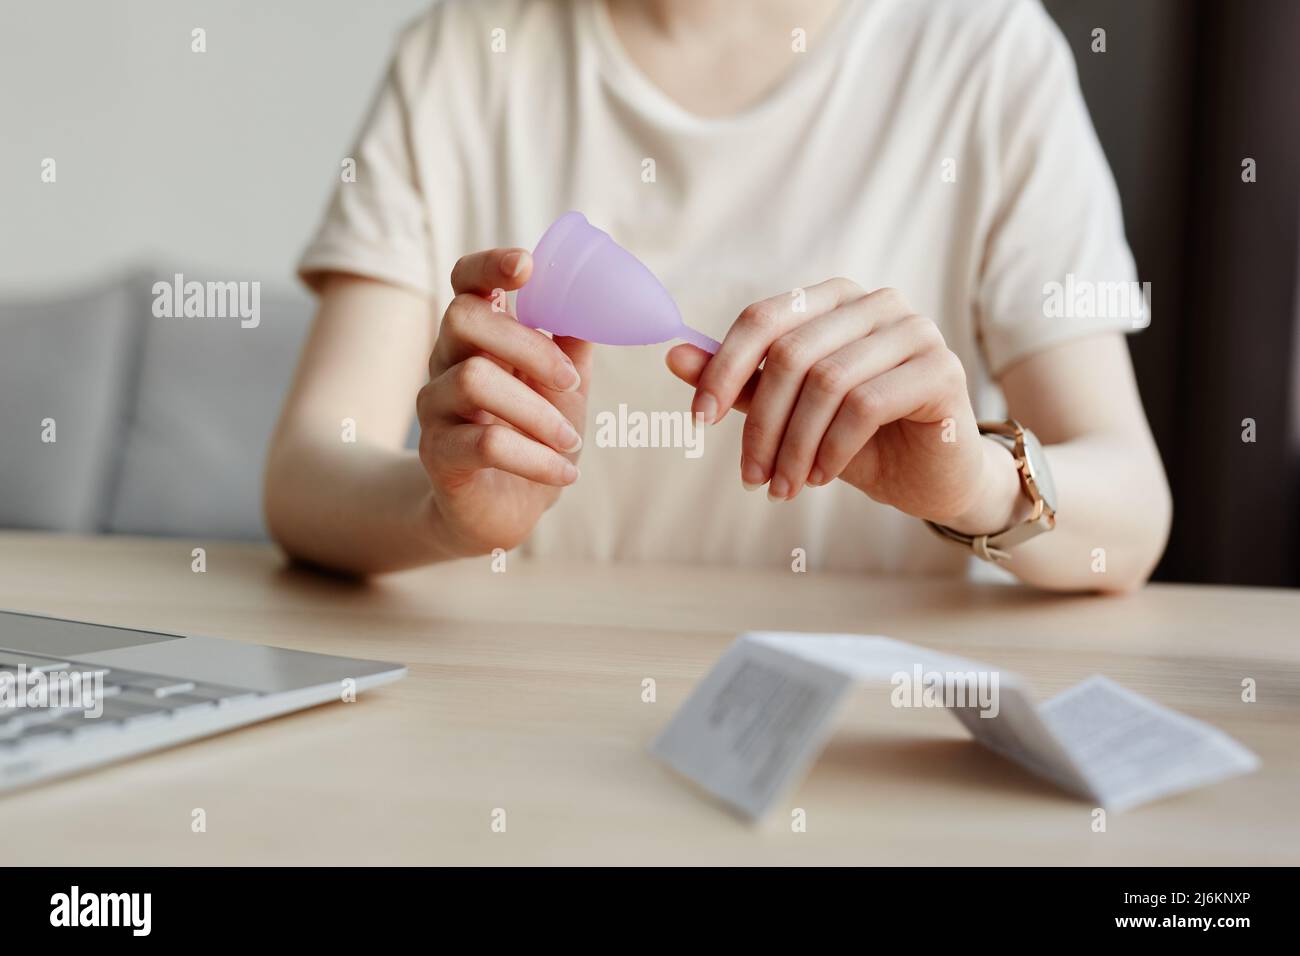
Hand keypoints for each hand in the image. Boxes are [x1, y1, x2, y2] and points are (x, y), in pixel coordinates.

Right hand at [417, 248, 592, 555]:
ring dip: (537, 411)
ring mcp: (436, 407)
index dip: (489, 264)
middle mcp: (446, 362)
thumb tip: (600, 298)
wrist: (501, 509)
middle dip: (528, 345)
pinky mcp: (438, 454)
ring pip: (473, 380)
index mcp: (478, 336)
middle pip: (463, 318)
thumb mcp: (563, 387)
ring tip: (571, 441)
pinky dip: (535, 458)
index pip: (465, 281)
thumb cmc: (532, 437)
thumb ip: (574, 343)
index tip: (527, 266)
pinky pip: (485, 443)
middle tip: (571, 380)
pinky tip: (564, 472)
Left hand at [667, 279, 1016, 531]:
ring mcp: (915, 331)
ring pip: (827, 381)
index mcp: (834, 299)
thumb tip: (675, 355)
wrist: (933, 477)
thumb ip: (742, 383)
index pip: (763, 317)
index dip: (723, 368)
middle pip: (792, 353)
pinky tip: (823, 476)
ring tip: (784, 487)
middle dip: (761, 424)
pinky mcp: (941, 369)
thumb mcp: (791, 413)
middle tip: (750, 477)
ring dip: (795, 445)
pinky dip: (833, 448)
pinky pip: (866, 405)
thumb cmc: (859, 440)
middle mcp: (876, 303)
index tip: (699, 419)